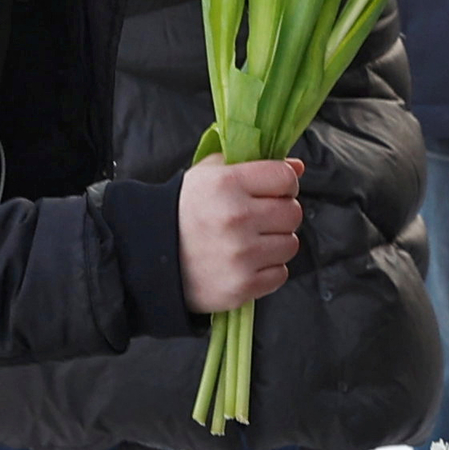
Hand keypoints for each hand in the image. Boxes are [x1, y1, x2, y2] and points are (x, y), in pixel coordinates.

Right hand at [178, 156, 305, 314]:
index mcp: (227, 184)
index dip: (283, 183)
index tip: (272, 191)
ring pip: (290, 244)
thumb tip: (298, 166)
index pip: (285, 178)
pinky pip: (280, 274)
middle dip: (280, 214)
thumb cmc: (183, 211)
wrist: (150, 256)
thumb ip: (252, 163)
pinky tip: (247, 262)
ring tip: (251, 242)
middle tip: (260, 219)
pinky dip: (268, 269)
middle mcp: (236, 218)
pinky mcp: (242, 286)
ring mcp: (241, 255)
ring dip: (275, 242)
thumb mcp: (207, 175)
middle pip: (293, 212)